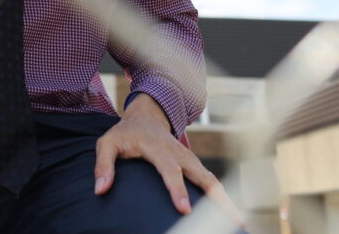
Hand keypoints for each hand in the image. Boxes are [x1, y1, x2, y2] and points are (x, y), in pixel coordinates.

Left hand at [94, 94, 242, 227]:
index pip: (170, 170)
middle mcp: (179, 153)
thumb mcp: (107, 143)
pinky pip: (210, 182)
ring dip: (225, 200)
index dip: (177, 189)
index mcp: (158, 147)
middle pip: (202, 175)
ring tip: (238, 223)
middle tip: (230, 219)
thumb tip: (100, 190)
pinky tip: (228, 215)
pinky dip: (221, 197)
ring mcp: (190, 158)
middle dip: (217, 198)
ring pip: (211, 179)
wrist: (146, 115)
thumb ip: (103, 165)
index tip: (185, 209)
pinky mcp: (194, 165)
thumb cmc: (125, 133)